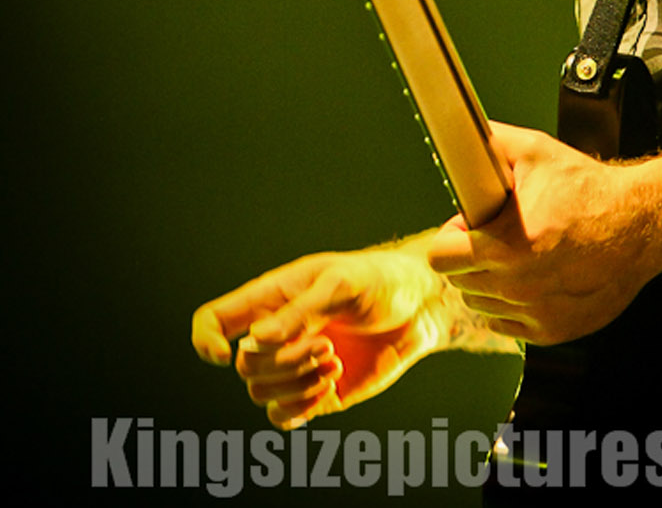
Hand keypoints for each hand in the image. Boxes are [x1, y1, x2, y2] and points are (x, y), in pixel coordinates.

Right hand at [191, 239, 445, 427]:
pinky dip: (302, 407)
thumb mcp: (341, 284)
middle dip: (283, 362)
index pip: (213, 319)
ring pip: (260, 393)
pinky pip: (282, 418)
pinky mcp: (313, 393)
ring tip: (334, 360)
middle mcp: (274, 334)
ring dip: (297, 383)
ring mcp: (292, 365)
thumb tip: (253, 341)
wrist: (418, 308)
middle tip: (326, 345)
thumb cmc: (378, 281)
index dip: (206, 340)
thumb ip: (298, 312)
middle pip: (243, 365)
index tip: (229, 355)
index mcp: (271, 298)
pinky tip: (333, 384)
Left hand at [428, 122, 655, 345]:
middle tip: (499, 235)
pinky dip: (512, 305)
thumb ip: (490, 142)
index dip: (452, 236)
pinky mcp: (551, 331)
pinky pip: (506, 324)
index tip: (470, 227)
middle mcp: (515, 287)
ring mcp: (534, 313)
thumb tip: (461, 132)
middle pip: (459, 281)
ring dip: (490, 282)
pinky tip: (533, 278)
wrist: (640, 224)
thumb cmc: (590, 190)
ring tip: (519, 255)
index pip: (439, 258)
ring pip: (481, 304)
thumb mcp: (536, 152)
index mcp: (503, 247)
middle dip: (471, 257)